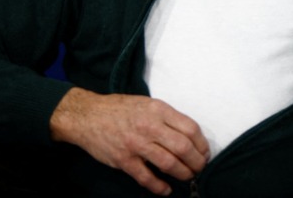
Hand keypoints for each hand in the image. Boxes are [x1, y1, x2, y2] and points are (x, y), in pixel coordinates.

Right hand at [50, 87, 209, 194]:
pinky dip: (159, 187)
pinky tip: (166, 189)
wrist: (87, 116)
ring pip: (169, 164)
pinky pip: (146, 178)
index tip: (204, 152)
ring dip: (183, 174)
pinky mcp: (124, 160)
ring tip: (188, 176)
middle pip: (183, 148)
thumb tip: (189, 135)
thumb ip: (167, 117)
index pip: (190, 128)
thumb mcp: (147, 104)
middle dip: (197, 161)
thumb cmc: (119, 109)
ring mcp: (136, 144)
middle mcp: (149, 126)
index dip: (202, 144)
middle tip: (199, 167)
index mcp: (158, 110)